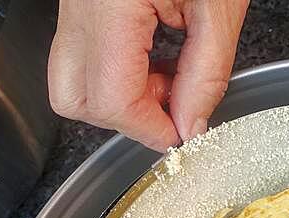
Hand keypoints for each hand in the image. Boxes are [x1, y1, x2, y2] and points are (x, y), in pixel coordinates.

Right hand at [48, 0, 248, 151]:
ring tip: (165, 75)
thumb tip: (190, 124)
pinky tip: (154, 55)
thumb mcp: (219, 8)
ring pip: (69, 80)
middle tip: (169, 103)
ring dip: (118, 96)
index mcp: (110, 4)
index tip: (180, 133)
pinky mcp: (80, 2)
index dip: (149, 127)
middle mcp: (79, 4)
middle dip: (123, 116)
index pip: (111, 98)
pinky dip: (116, 70)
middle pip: (73, 98)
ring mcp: (72, 2)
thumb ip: (206, 74)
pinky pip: (82, 54)